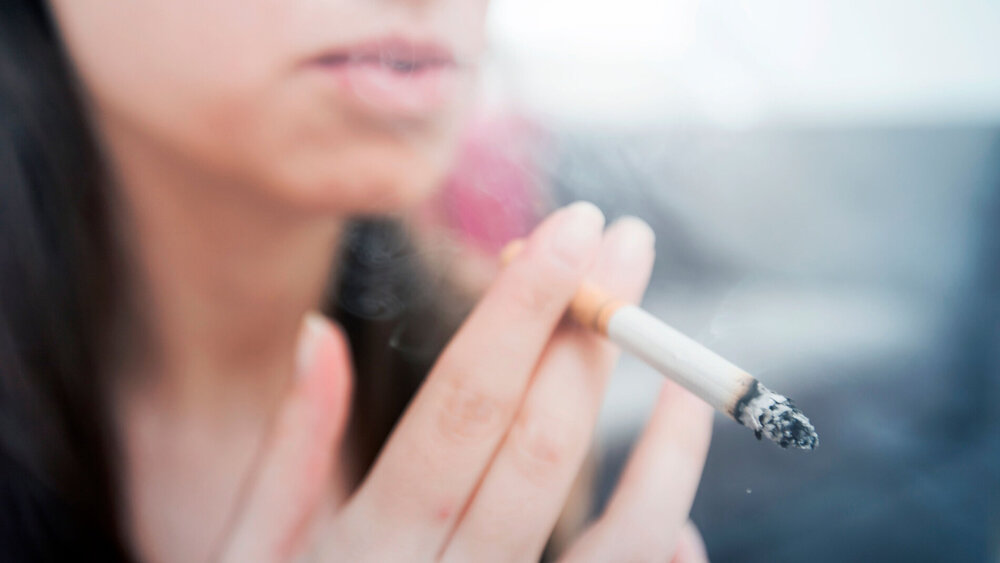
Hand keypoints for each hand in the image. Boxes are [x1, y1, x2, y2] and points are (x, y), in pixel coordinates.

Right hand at [218, 203, 713, 561]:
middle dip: (593, 333)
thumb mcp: (248, 553)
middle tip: (626, 245)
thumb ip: (291, 449)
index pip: (464, 404)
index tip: (572, 229)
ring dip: (667, 444)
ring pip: (619, 533)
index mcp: (364, 547)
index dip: (525, 310)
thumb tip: (320, 330)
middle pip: (542, 444)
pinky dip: (666, 542)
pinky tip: (678, 503)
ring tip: (691, 373)